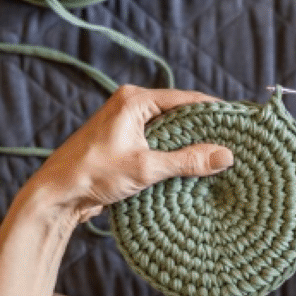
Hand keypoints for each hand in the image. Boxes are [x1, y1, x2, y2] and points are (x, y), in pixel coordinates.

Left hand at [28, 85, 233, 222]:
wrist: (55, 195)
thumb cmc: (92, 174)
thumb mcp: (146, 167)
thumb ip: (187, 160)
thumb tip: (225, 156)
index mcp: (134, 100)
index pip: (187, 99)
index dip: (216, 111)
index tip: (241, 122)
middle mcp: (130, 105)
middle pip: (179, 112)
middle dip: (205, 129)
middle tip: (234, 143)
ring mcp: (125, 124)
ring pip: (168, 129)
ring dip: (188, 143)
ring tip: (217, 157)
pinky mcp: (122, 142)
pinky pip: (156, 141)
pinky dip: (172, 152)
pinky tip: (189, 167)